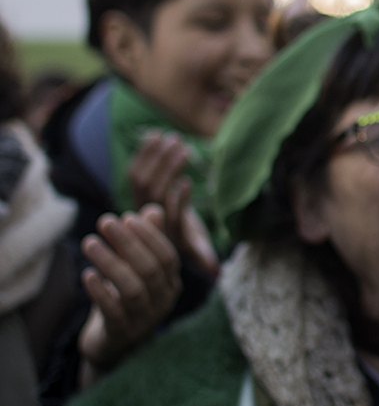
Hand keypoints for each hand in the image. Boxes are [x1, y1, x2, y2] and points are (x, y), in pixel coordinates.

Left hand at [78, 206, 180, 375]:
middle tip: (104, 221)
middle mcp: (163, 301)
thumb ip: (147, 240)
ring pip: (132, 288)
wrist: (112, 344)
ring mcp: (144, 320)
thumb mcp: (136, 268)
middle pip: (150, 269)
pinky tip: (87, 274)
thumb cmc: (125, 298)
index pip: (167, 256)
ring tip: (89, 242)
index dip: (148, 235)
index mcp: (171, 283)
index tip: (126, 217)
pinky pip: (113, 311)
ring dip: (110, 262)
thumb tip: (153, 209)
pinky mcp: (121, 334)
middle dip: (127, 242)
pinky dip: (100, 291)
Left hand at [128, 132, 218, 278]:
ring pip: (142, 178)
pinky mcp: (136, 189)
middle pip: (153, 192)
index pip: (168, 215)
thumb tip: (216, 271)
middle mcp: (150, 217)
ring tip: (172, 138)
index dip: (177, 200)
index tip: (186, 183)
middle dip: (167, 169)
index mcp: (166, 230)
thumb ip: (202, 254)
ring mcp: (140, 201)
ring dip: (156, 157)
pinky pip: (135, 169)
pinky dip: (144, 152)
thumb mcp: (193, 248)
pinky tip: (155, 134)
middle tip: (181, 147)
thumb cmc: (182, 243)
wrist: (150, 247)